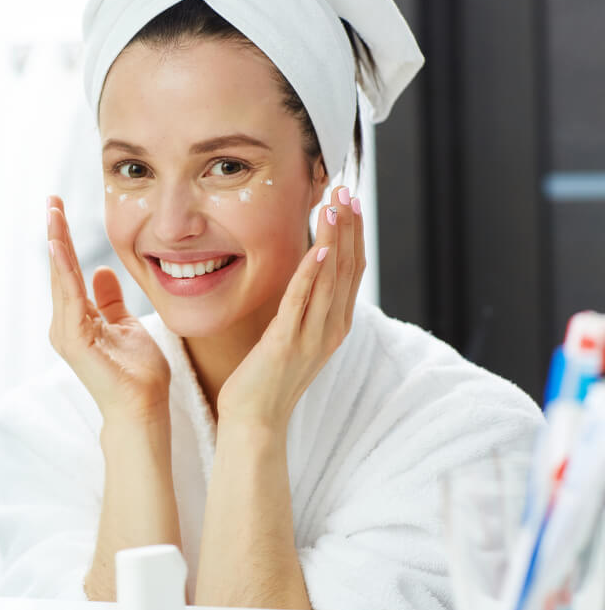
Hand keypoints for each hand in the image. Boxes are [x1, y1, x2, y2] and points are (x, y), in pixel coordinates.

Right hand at [46, 196, 169, 422]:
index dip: (64, 241)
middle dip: (55, 234)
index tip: (60, 210)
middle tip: (51, 200)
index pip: (68, 272)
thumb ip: (110, 300)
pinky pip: (69, 296)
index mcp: (78, 321)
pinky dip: (64, 269)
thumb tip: (101, 271)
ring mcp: (66, 333)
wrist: (143, 408)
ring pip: (60, 278)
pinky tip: (59, 245)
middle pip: (58, 270)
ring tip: (53, 212)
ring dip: (56, 243)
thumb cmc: (137, 374)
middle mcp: (65, 325)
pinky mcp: (73, 340)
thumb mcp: (126, 325)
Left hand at [217, 186, 364, 430]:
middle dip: (348, 227)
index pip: (352, 270)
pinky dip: (311, 274)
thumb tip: (307, 271)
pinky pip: (301, 302)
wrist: (255, 420)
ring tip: (335, 205)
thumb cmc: (268, 377)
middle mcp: (330, 329)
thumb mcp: (294, 335)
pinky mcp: (286, 342)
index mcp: (335, 325)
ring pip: (329, 279)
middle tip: (347, 190)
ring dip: (333, 239)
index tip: (351, 201)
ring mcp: (311, 336)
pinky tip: (317, 248)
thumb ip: (305, 306)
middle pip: (347, 268)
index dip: (354, 234)